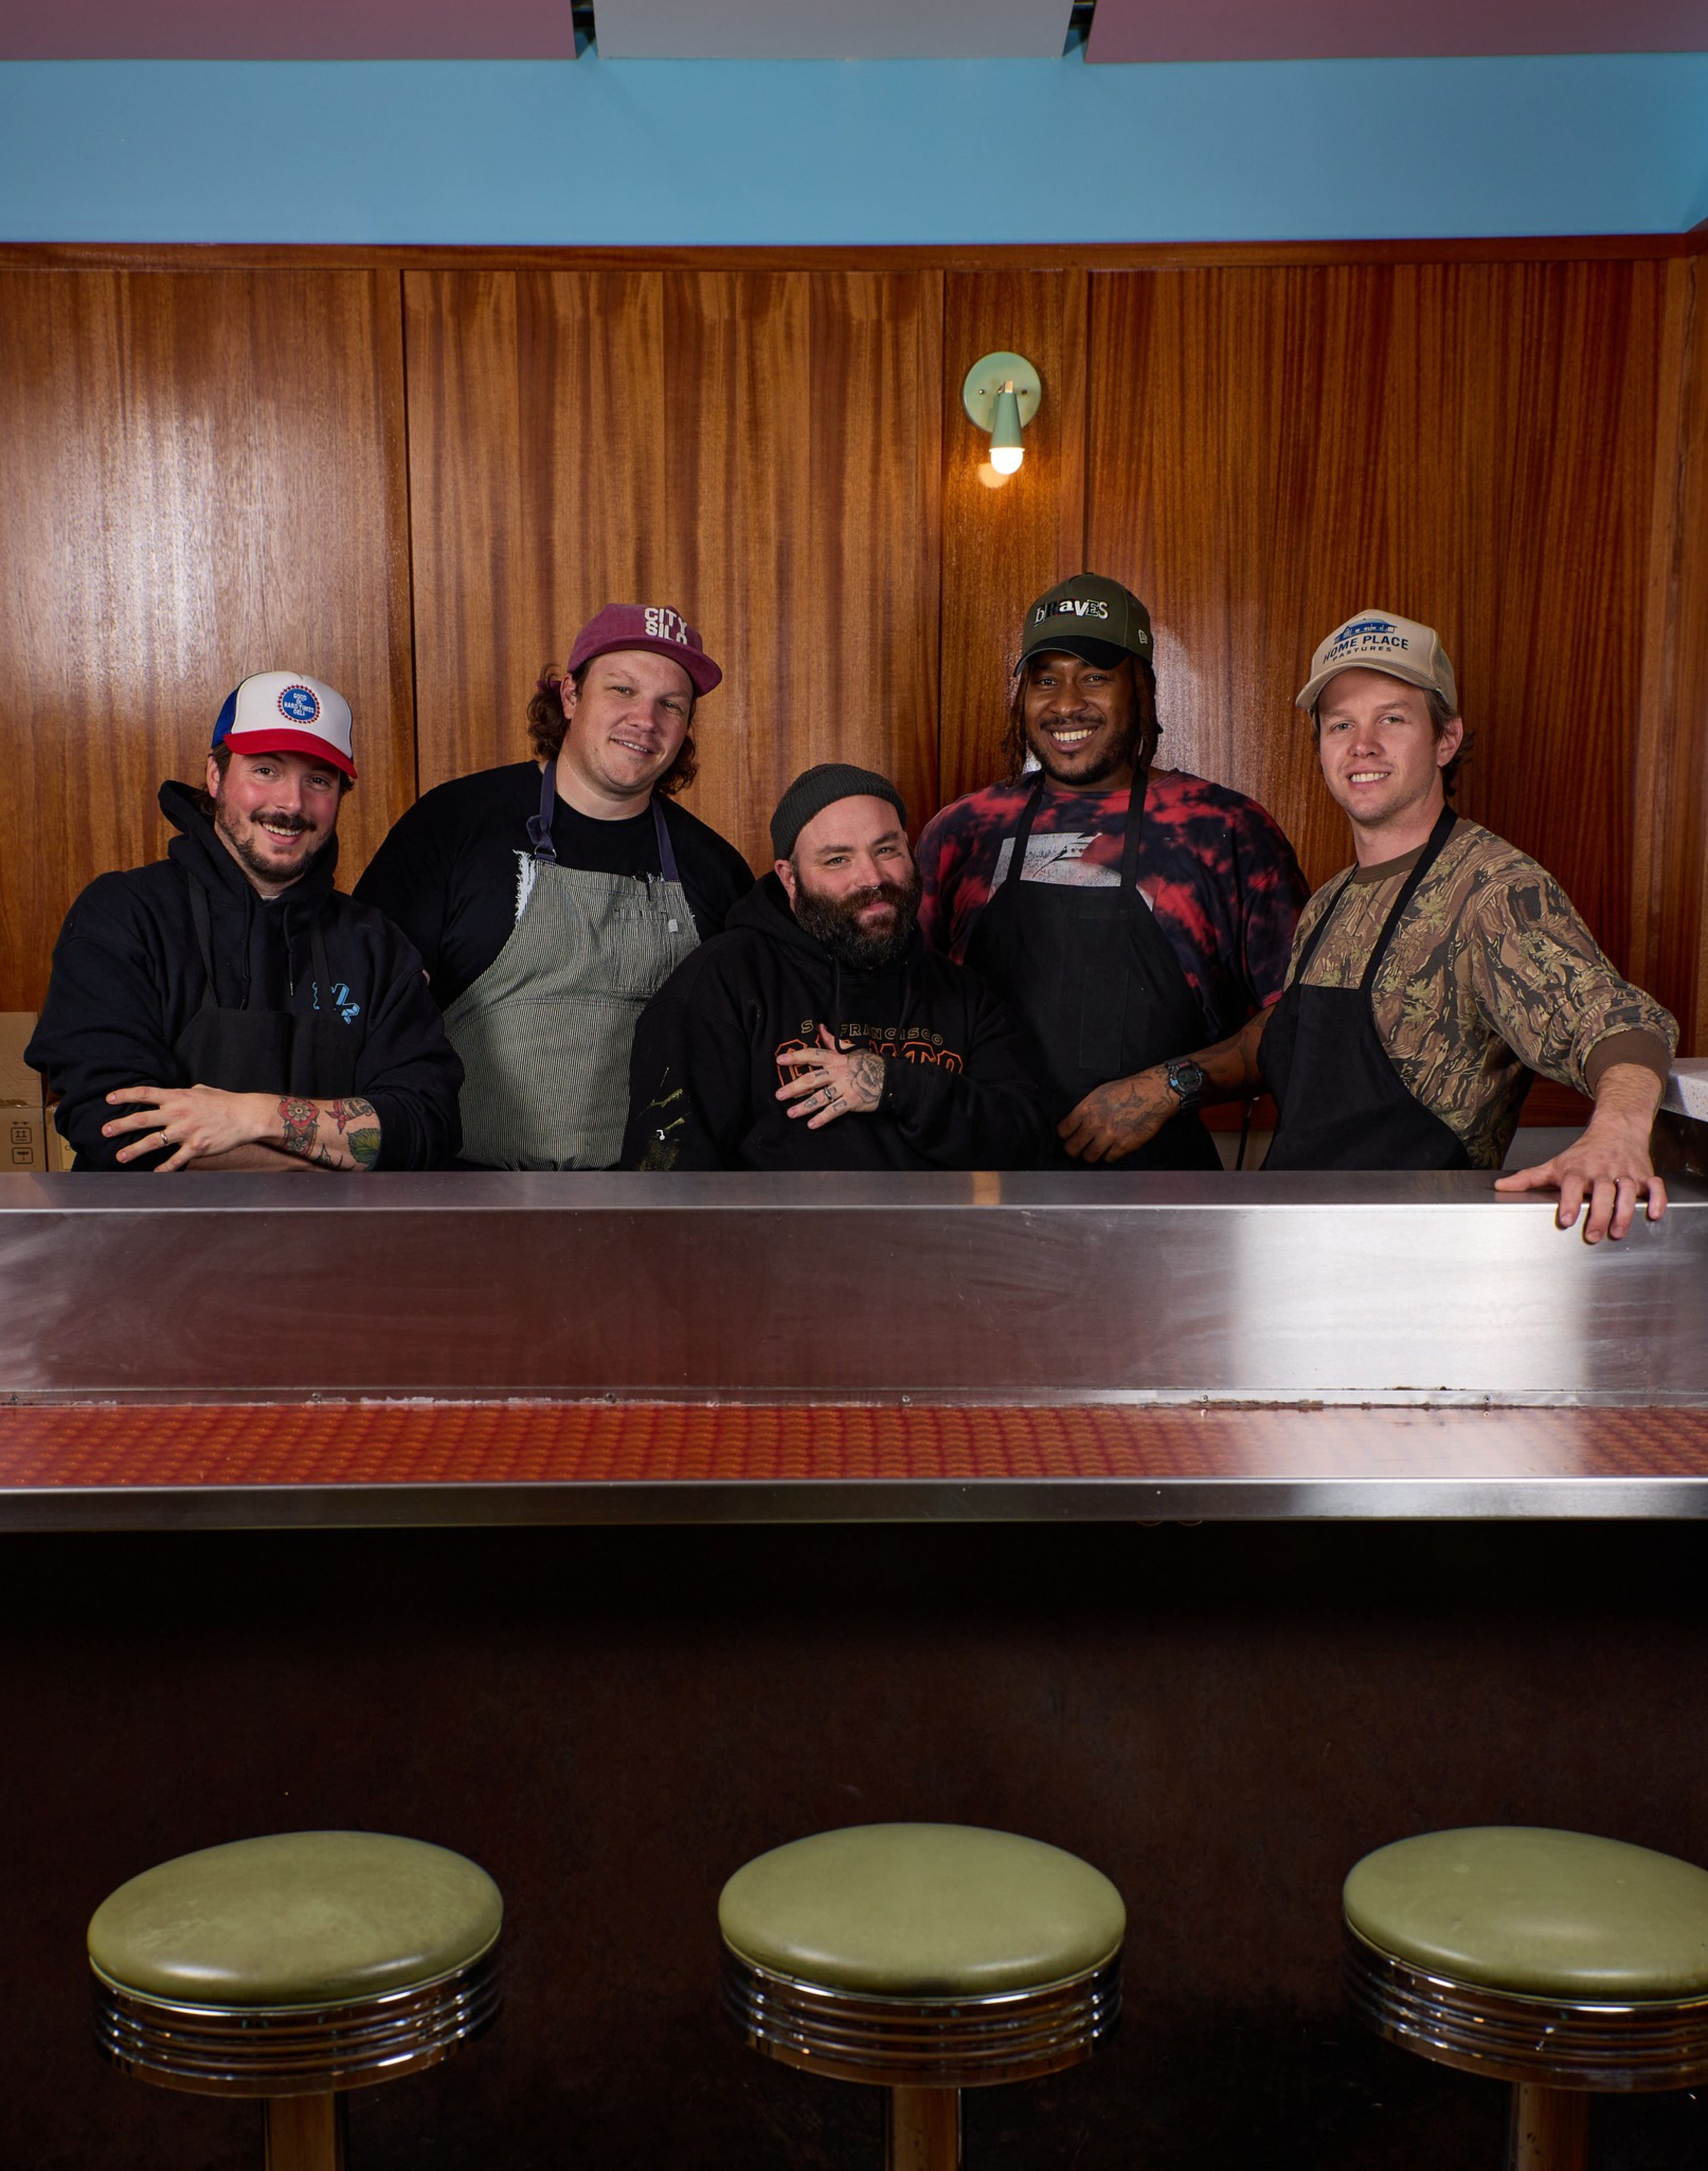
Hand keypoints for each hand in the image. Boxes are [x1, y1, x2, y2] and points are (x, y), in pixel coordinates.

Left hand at [103, 1084, 271, 1171]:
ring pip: (154, 1142)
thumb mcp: (202, 1090)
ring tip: (120, 1156)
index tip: (108, 1099)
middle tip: (105, 1131)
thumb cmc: (225, 1101)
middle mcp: (178, 1113)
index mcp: (178, 1097)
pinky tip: (155, 1173)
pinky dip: (165, 1168)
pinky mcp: (197, 1147)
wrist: (246, 1116)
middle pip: (142, 1119)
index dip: (125, 1095)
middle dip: (121, 1125)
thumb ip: (185, 1092)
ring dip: (135, 1150)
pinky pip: (176, 1160)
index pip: (145, 1094)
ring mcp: (187, 1131)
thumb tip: (174, 1093)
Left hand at [775, 1026, 886, 1128]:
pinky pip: (834, 1110)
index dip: (795, 1057)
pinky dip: (822, 1118)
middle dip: (794, 1087)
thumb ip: (833, 1041)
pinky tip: (811, 1125)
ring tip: (790, 1113)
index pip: (812, 1055)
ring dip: (804, 1106)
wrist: (891, 1078)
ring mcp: (845, 1087)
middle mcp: (838, 1072)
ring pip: (820, 1097)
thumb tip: (821, 1028)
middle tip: (779, 1094)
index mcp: (836, 1058)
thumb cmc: (869, 1063)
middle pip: (812, 1079)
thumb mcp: (852, 1049)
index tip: (779, 1060)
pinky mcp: (852, 1101)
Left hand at [1058, 1068, 1176, 1163]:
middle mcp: (1095, 1123)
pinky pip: (1108, 1158)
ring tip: (1092, 1152)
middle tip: (1076, 1151)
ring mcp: (1109, 1135)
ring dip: (1090, 1156)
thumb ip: (1086, 1108)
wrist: (1152, 1093)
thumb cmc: (1128, 1090)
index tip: (1067, 1138)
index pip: (1063, 1130)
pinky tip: (1110, 1149)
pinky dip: (1108, 1156)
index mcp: (1086, 1109)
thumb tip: (1075, 1122)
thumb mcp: (1099, 1093)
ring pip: (1089, 1157)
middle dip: (1072, 1151)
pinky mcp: (1124, 1145)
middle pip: (1072, 1148)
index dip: (1064, 1136)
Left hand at [1494, 1117, 1666, 1242]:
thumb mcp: (1554, 1164)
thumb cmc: (1583, 1153)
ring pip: (1628, 1190)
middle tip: (1593, 1235)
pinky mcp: (1645, 1174)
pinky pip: (1655, 1186)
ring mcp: (1625, 1172)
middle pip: (1602, 1192)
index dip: (1570, 1202)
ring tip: (1619, 1231)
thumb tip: (1499, 1187)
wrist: (1616, 1128)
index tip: (1567, 1220)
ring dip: (1625, 1211)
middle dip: (1599, 1214)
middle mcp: (1602, 1171)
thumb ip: (1528, 1178)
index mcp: (1578, 1170)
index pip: (1572, 1186)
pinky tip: (1655, 1214)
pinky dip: (1657, 1199)